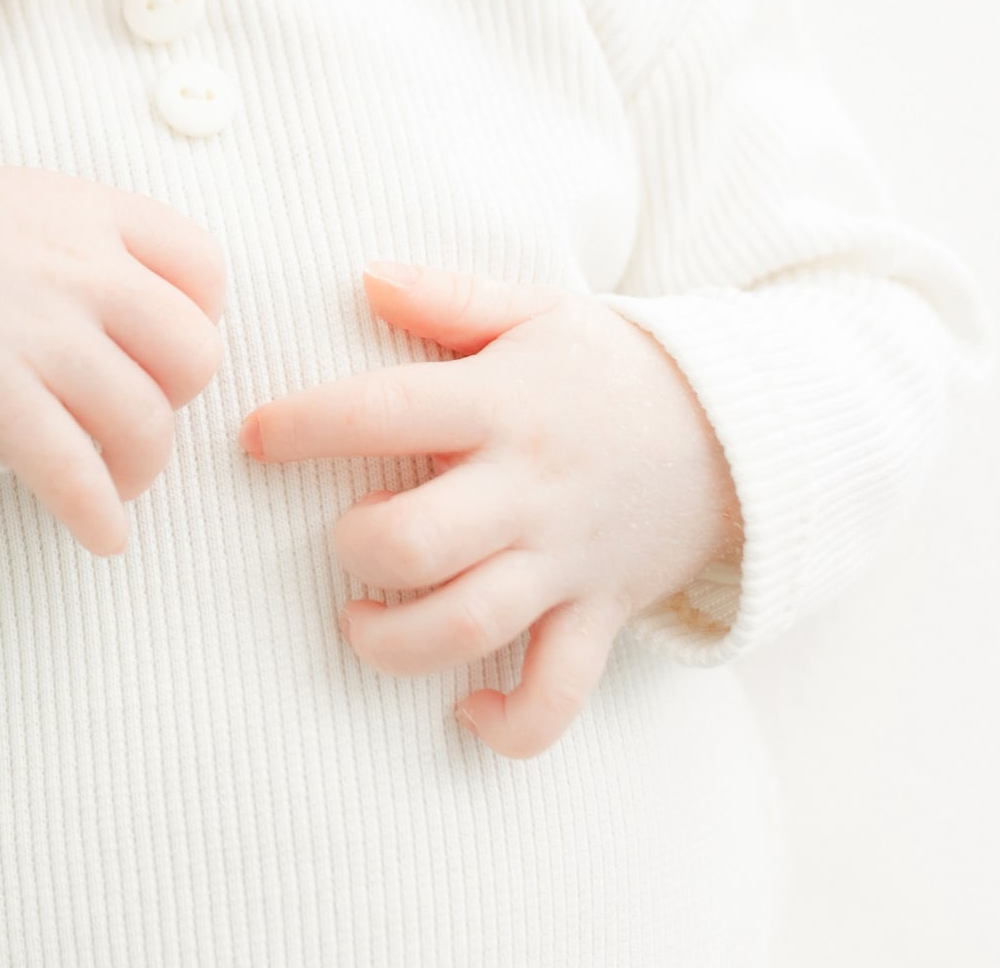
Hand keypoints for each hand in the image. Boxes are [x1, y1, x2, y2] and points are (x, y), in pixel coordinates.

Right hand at [0, 168, 225, 554]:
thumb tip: (162, 301)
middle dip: (178, 394)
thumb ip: (95, 237)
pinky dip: (99, 515)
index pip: (201, 266)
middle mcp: (77, 272)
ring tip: (122, 478)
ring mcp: (39, 336)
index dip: (201, 314)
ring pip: (144, 421)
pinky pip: (74, 471)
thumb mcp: (27, 203)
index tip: (169, 343)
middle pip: (192, 352)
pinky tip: (105, 535)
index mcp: (90, 216)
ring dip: (143, 465)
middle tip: (139, 405)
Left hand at [239, 265, 740, 756]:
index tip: (254, 436)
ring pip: (471, 626)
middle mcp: (529, 489)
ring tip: (363, 621)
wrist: (745, 431)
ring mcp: (567, 561)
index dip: (303, 426)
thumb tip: (364, 276)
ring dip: (395, 642)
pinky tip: (466, 708)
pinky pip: (558, 693)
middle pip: (418, 542)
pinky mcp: (601, 615)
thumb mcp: (539, 312)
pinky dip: (511, 722)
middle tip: (346, 537)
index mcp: (502, 403)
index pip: (383, 411)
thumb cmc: (613, 368)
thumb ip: (449, 299)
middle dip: (355, 550)